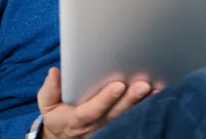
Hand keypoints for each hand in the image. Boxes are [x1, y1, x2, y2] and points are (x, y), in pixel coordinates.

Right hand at [38, 67, 152, 137]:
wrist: (65, 136)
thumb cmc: (59, 114)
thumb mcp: (48, 105)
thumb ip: (50, 90)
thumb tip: (55, 73)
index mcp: (77, 119)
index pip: (92, 111)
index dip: (105, 99)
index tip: (118, 85)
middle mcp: (96, 125)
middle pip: (115, 113)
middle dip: (130, 98)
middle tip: (143, 85)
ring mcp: (109, 126)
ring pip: (127, 115)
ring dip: (141, 102)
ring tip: (154, 88)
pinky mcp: (118, 125)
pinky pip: (133, 116)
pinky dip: (145, 105)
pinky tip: (157, 93)